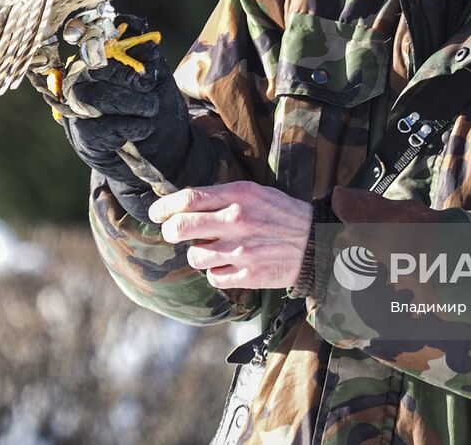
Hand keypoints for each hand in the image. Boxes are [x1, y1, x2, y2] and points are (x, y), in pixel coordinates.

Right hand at [58, 15, 215, 219]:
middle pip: (94, 70)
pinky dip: (129, 126)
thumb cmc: (158, 106)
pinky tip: (143, 127)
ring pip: (95, 97)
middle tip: (150, 89)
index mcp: (99, 59)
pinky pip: (100, 126)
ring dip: (130, 103)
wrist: (165, 151)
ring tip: (150, 109)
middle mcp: (82, 80)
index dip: (119, 52)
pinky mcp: (83, 134)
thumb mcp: (158, 75)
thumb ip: (146, 52)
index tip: (146, 69)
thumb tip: (135, 24)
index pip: (97, 43)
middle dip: (127, 79)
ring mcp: (79, 108)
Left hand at [149, 182, 313, 289]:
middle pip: (181, 228)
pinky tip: (227, 265)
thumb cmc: (280, 214)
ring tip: (212, 249)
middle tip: (172, 233)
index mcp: (238, 196)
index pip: (188, 199)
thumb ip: (221, 196)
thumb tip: (183, 204)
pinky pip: (213, 278)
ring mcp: (242, 251)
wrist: (314, 242)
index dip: (164, 207)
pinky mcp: (248, 276)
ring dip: (197, 254)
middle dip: (170, 231)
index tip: (156, 213)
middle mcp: (237, 222)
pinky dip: (216, 272)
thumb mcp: (254, 192)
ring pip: (194, 257)